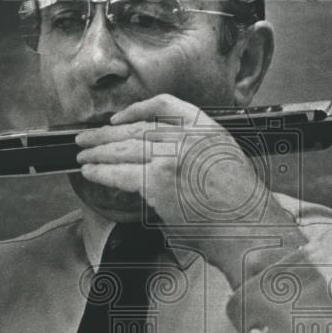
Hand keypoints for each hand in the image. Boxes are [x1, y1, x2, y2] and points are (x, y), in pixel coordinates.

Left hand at [76, 95, 295, 281]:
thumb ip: (191, 154)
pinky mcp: (159, 181)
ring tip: (82, 155)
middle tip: (86, 138)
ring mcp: (172, 157)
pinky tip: (91, 172)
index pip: (165, 104)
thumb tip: (158, 164)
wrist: (249, 228)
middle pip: (137, 128)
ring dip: (98, 152)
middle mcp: (188, 137)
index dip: (136, 109)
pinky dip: (102, 172)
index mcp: (206, 128)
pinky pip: (121, 173)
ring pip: (126, 148)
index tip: (118, 118)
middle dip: (106, 134)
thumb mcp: (223, 162)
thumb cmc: (240, 208)